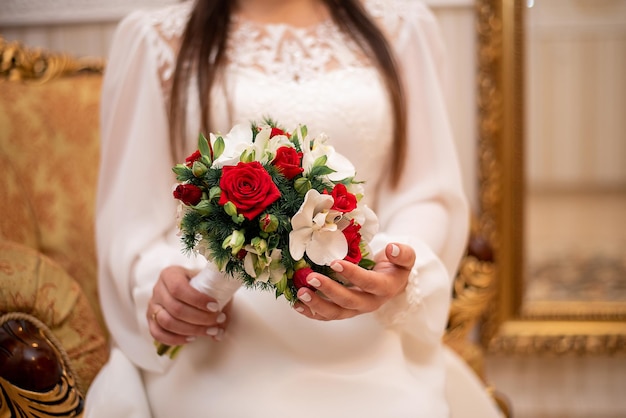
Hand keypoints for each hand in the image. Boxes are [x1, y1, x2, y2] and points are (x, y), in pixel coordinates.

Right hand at [147, 266, 231, 345]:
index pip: (179, 288)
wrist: (191, 286)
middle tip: (217, 321)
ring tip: (209, 332)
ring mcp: (152, 305)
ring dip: (190, 330)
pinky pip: (157, 333)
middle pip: (175, 308)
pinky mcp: (150, 320)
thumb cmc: (202, 284)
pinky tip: (192, 338)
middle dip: (199, 318)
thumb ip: (221, 305)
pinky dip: (175, 339)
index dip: (197, 300)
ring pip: (166, 322)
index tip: (215, 307)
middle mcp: (158, 288)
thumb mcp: (213, 286)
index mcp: (170, 274)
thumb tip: (218, 334)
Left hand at [293, 243, 414, 319]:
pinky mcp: (342, 311)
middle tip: (311, 278)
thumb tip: (391, 249)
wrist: (390, 280)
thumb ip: (402, 253)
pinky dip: (310, 312)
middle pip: (348, 301)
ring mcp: (354, 309)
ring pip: (335, 312)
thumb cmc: (394, 265)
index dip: (352, 274)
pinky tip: (297, 304)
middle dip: (329, 290)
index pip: (368, 283)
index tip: (334, 262)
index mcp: (384, 288)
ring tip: (301, 292)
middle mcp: (369, 303)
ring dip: (317, 304)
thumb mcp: (404, 257)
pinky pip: (326, 316)